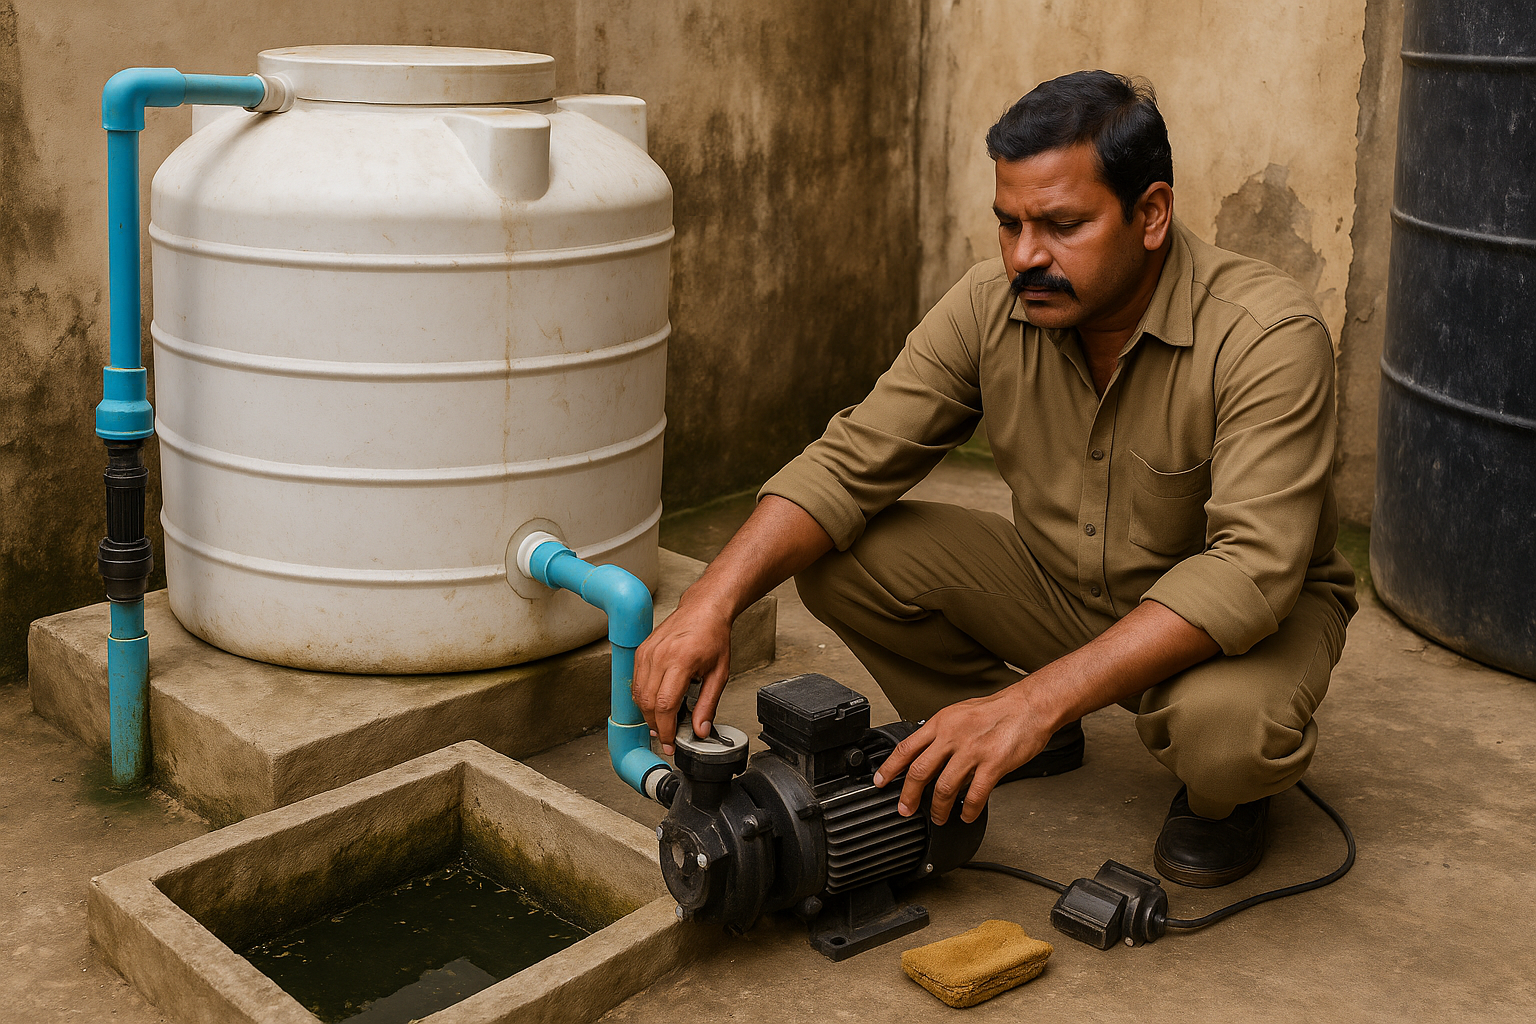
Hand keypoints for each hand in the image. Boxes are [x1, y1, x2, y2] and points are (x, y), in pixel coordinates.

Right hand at [633, 592, 732, 754]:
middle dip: (656, 725)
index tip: (670, 743)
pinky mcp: (641, 651)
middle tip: (666, 737)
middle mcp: (660, 656)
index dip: (666, 729)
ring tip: (661, 723)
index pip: (665, 705)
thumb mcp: (719, 673)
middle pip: (647, 703)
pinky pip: (636, 682)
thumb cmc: (713, 636)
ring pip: (638, 694)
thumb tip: (700, 730)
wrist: (703, 609)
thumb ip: (708, 704)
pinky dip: (642, 698)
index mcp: (681, 660)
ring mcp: (647, 652)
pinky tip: (654, 704)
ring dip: (647, 714)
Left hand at [872, 685, 1055, 824]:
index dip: (889, 768)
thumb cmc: (998, 710)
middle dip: (909, 796)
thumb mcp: (960, 713)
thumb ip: (942, 734)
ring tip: (939, 818)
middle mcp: (952, 736)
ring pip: (944, 788)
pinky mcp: (993, 764)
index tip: (880, 782)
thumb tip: (928, 754)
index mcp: (941, 723)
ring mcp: (972, 751)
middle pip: (920, 771)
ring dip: (939, 809)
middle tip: (905, 810)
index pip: (906, 748)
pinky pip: (975, 795)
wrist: (1030, 705)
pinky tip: (967, 815)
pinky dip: (968, 810)